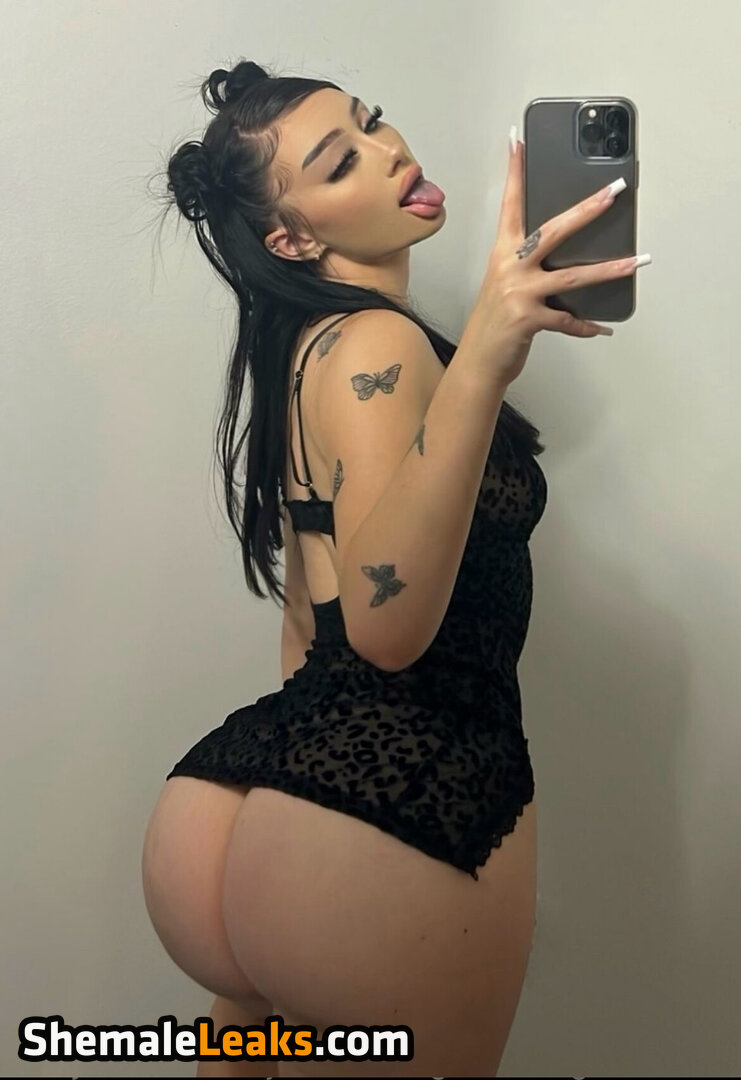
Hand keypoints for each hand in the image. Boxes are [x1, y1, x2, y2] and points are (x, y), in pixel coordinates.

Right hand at [461, 137, 638, 386]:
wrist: (478, 362)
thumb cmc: (494, 323)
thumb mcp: (505, 285)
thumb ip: (530, 266)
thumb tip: (567, 255)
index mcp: (503, 253)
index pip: (510, 204)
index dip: (514, 171)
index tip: (518, 141)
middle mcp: (510, 267)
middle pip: (553, 230)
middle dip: (587, 210)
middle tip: (614, 192)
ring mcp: (519, 293)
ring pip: (572, 276)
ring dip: (609, 269)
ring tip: (636, 261)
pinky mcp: (529, 319)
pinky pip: (568, 319)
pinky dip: (587, 325)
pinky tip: (602, 327)